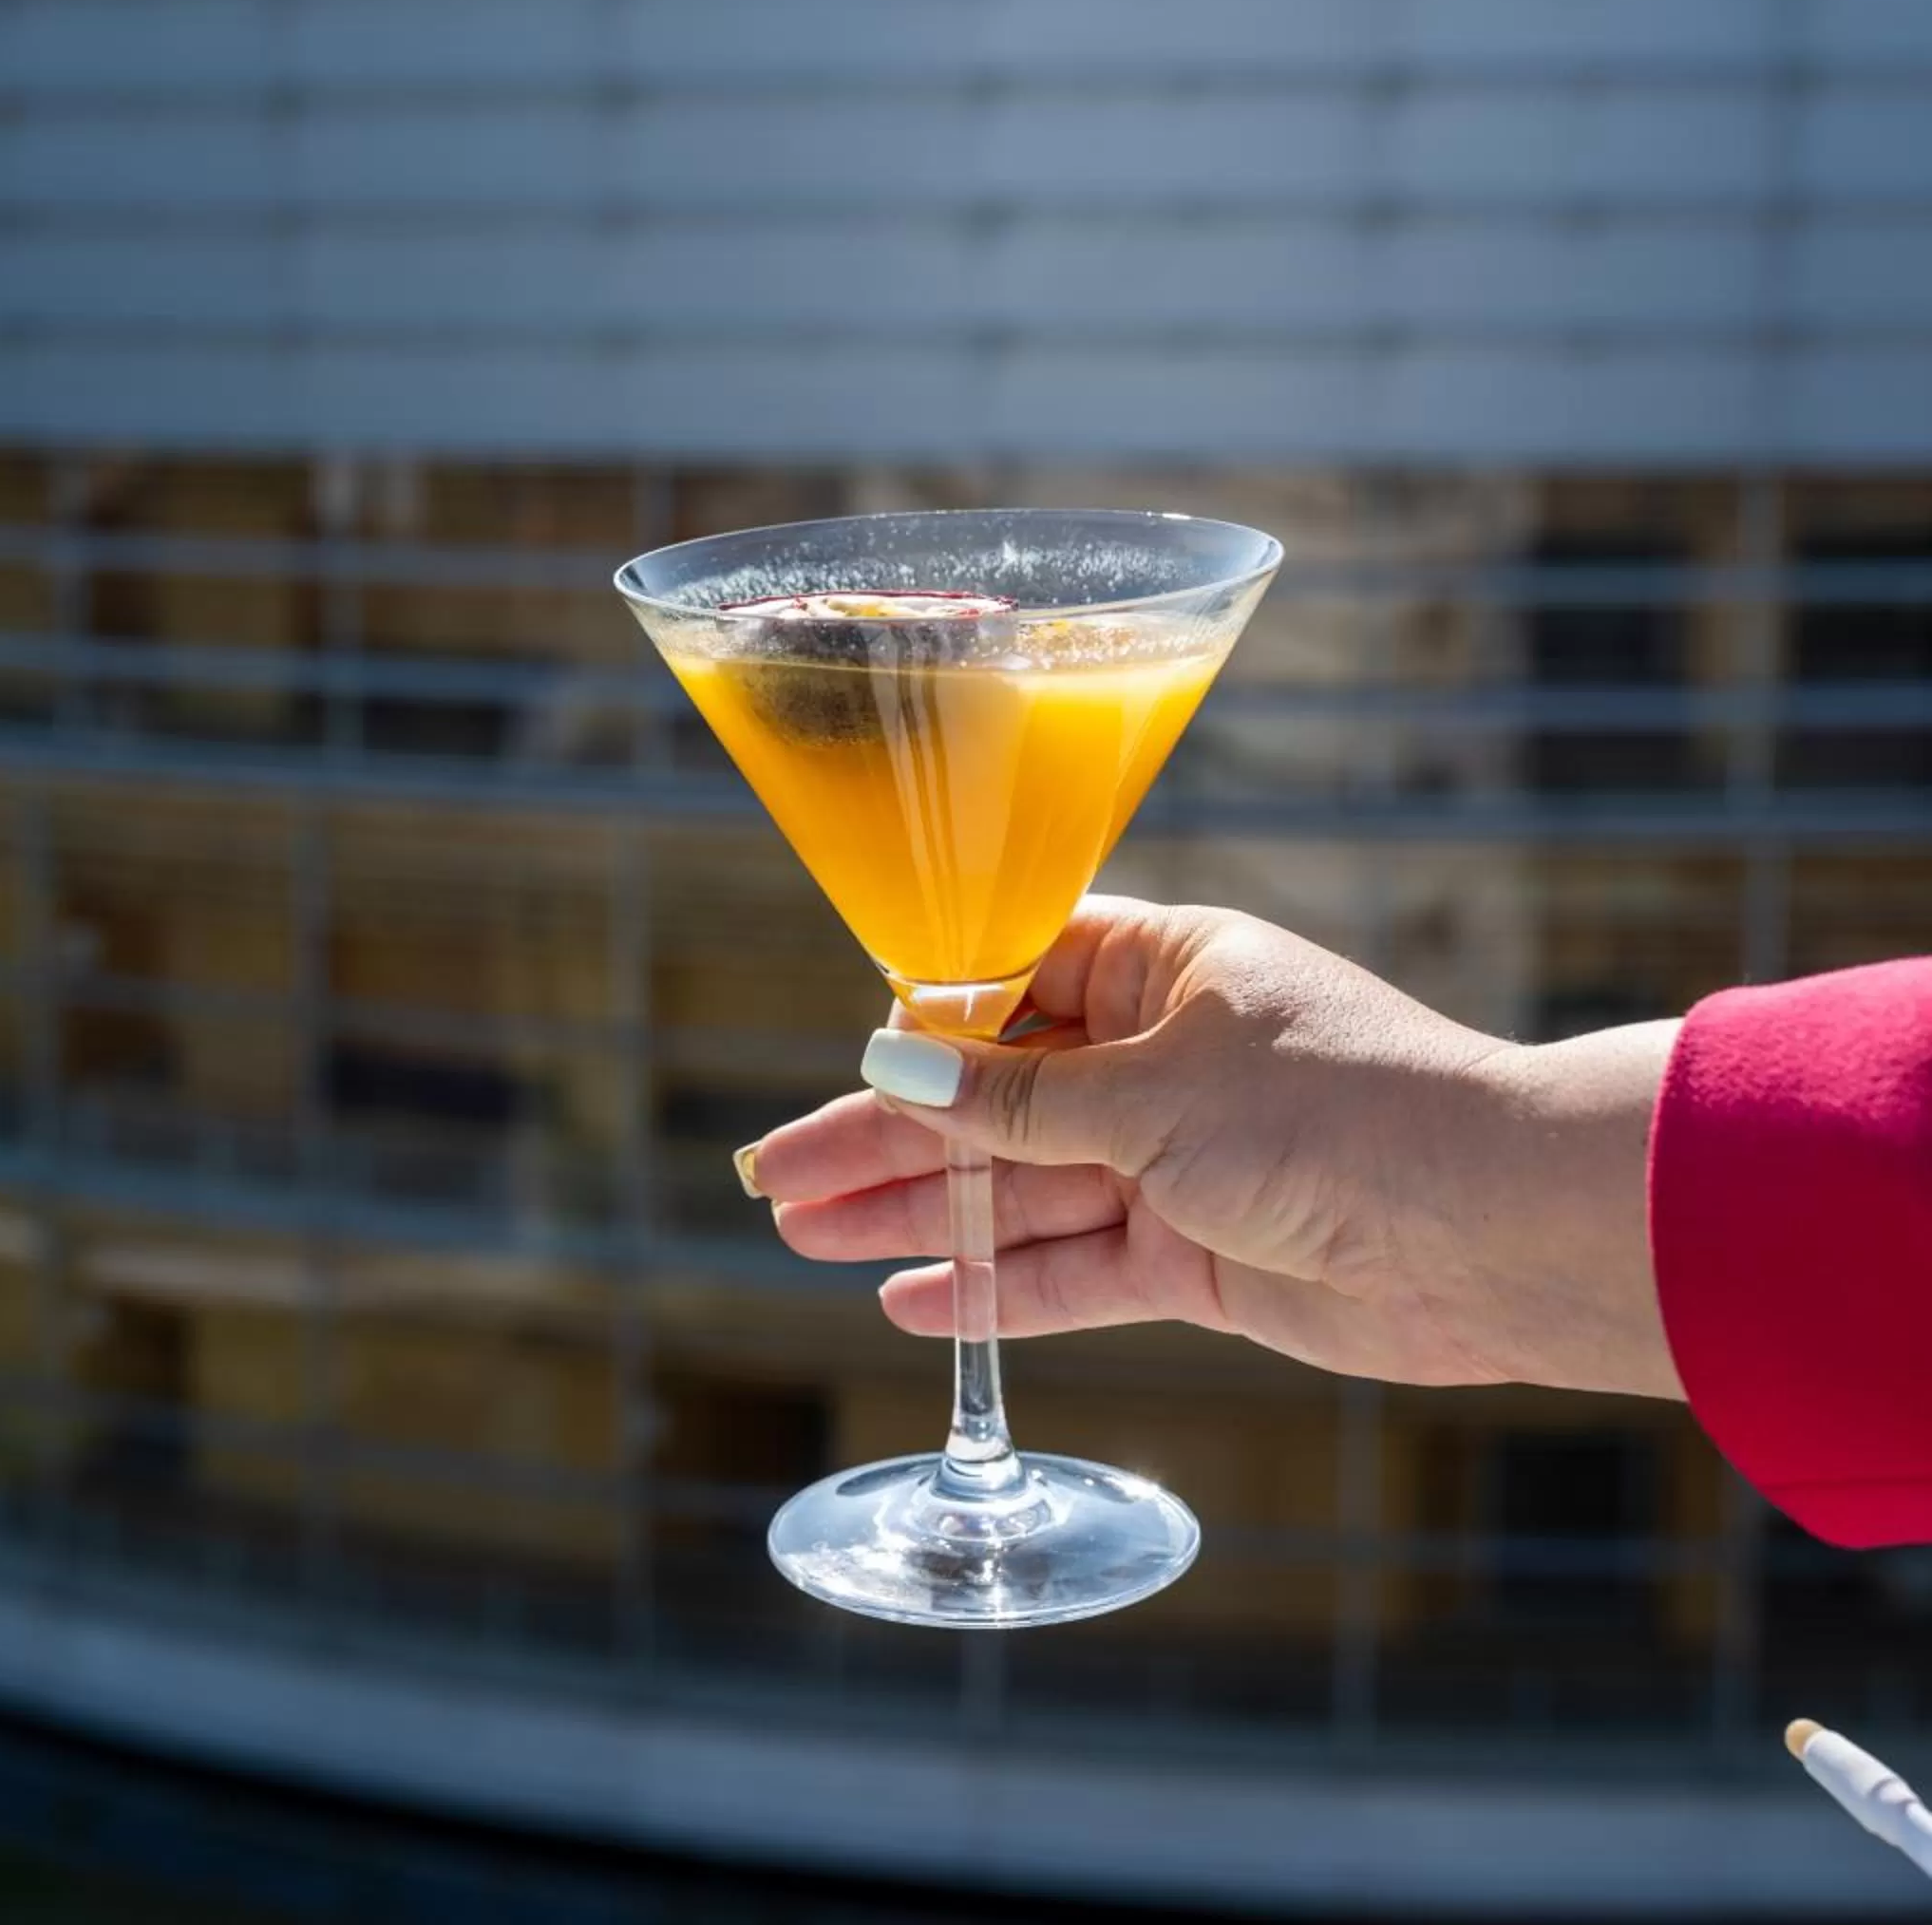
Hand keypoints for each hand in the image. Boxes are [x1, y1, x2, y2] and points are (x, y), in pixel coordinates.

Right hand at [740, 898, 1683, 1398]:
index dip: (922, 1024)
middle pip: (991, 1097)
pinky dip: (994, 1284)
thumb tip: (890, 1068)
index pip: (1009, 979)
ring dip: (915, 1216)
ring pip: (1017, 1188)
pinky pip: (1071, 1266)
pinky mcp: (1197, 1256)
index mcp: (1160, 972)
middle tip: (776, 1176)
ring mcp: (1177, 1161)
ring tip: (804, 1236)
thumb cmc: (1338, 1114)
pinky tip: (906, 1298)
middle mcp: (1161, 1060)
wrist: (1495, 1233)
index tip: (846, 1063)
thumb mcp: (1151, 1095)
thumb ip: (1014, 1100)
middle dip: (885, 1137)